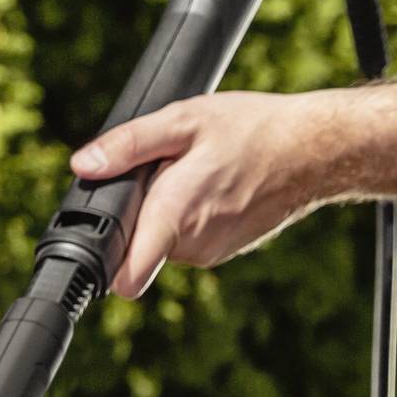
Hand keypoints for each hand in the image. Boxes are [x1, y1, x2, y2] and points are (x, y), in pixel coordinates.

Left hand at [71, 75, 396, 299]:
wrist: (313, 150)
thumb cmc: (252, 130)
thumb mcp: (184, 120)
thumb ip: (128, 145)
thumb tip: (83, 165)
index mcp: (173, 216)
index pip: (126, 275)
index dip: (104, 265)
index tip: (94, 252)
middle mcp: (190, 246)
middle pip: (137, 247)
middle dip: (136, 218)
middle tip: (159, 178)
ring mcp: (208, 254)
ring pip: (163, 244)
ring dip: (164, 217)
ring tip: (191, 178)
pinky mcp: (222, 253)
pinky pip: (187, 242)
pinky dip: (188, 221)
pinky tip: (210, 189)